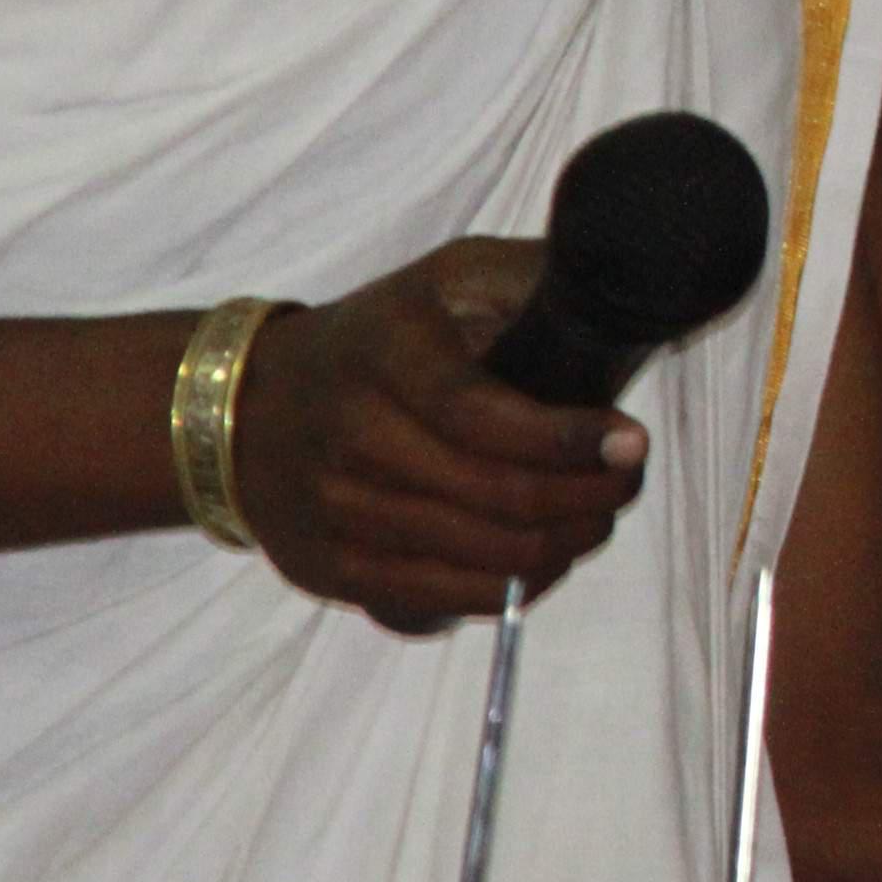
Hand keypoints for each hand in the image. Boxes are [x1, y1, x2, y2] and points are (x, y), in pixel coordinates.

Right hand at [224, 240, 648, 632]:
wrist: (249, 404)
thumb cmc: (382, 338)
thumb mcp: (448, 279)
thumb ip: (531, 283)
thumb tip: (625, 293)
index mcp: (385, 353)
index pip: (482, 415)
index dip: (567, 439)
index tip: (632, 441)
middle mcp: (351, 435)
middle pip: (495, 498)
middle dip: (588, 498)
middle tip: (625, 481)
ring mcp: (334, 511)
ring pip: (480, 557)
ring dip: (563, 545)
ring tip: (595, 517)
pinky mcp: (330, 569)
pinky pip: (441, 602)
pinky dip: (510, 588)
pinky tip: (545, 558)